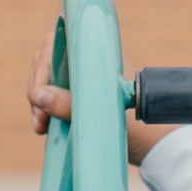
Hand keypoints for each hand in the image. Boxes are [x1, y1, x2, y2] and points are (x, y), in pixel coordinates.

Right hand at [25, 39, 174, 171]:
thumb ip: (67, 104)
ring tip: (41, 128)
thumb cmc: (135, 126)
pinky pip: (51, 97)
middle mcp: (87, 62)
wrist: (154, 146)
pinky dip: (43, 110)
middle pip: (46, 63)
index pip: (55, 44)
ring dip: (38, 103)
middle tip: (39, 119)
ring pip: (46, 81)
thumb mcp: (98, 114)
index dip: (42, 66)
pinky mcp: (79, 98)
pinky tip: (44, 128)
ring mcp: (82, 80)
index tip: (38, 94)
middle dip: (37, 89)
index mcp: (95, 54)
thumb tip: (37, 96)